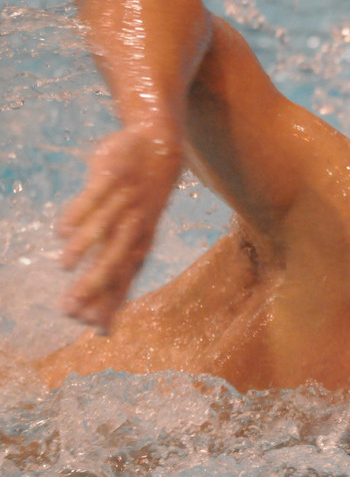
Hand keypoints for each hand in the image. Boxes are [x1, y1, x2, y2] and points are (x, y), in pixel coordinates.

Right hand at [59, 124, 182, 333]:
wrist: (160, 149)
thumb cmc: (141, 203)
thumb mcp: (134, 236)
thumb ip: (115, 269)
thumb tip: (99, 308)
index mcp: (139, 243)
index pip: (124, 279)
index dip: (111, 303)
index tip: (93, 328)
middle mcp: (134, 226)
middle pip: (114, 259)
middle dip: (95, 284)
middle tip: (71, 308)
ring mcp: (124, 200)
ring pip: (104, 228)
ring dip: (85, 247)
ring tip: (64, 265)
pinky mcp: (113, 175)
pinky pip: (95, 196)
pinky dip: (80, 212)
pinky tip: (62, 230)